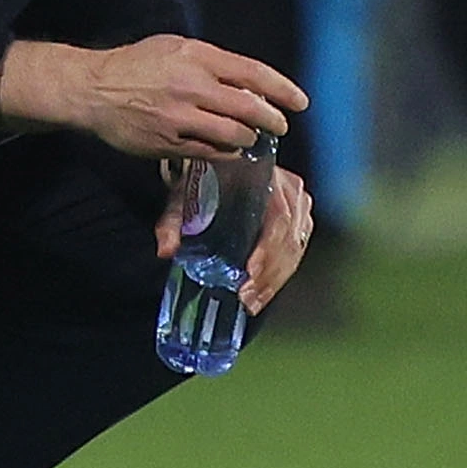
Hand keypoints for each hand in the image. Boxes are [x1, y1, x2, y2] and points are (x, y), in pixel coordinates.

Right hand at [0, 35, 307, 159]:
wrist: (93, 90)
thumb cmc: (137, 65)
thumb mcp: (175, 48)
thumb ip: (211, 61)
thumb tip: (248, 80)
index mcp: (197, 57)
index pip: (253, 74)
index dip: (282, 89)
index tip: (300, 101)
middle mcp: (192, 85)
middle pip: (250, 109)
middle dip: (272, 121)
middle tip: (278, 126)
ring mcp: (180, 117)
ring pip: (234, 135)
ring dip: (248, 140)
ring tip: (249, 139)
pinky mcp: (169, 143)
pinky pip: (210, 153)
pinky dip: (226, 154)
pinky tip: (228, 151)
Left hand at [152, 164, 314, 313]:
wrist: (219, 167)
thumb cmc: (205, 178)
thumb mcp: (185, 194)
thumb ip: (173, 221)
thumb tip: (166, 248)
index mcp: (266, 176)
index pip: (278, 216)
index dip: (268, 247)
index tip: (251, 271)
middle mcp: (289, 189)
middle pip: (289, 238)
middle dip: (269, 273)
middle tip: (248, 295)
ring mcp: (298, 205)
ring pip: (294, 249)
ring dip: (274, 279)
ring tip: (253, 300)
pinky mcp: (300, 220)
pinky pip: (295, 251)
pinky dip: (280, 275)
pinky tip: (263, 292)